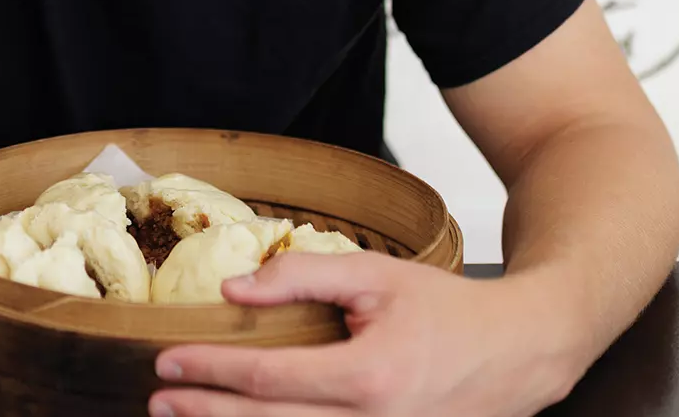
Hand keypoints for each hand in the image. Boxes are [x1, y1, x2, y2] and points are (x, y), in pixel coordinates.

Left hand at [150, 251, 583, 416]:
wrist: (519, 353)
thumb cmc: (448, 310)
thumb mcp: (375, 275)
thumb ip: (301, 277)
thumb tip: (235, 289)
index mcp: (369, 378)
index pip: (268, 381)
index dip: (210, 372)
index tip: (166, 361)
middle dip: (206, 415)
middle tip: (159, 401)